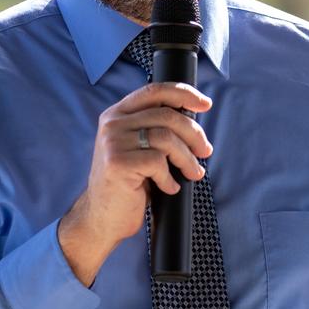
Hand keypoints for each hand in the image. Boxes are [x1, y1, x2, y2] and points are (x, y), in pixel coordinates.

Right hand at [59, 81, 212, 284]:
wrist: (102, 217)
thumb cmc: (127, 183)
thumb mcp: (138, 148)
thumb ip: (155, 128)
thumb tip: (194, 118)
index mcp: (117, 114)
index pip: (154, 91)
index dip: (183, 93)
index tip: (206, 104)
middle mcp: (112, 124)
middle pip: (167, 115)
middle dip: (194, 134)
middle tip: (205, 151)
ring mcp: (113, 143)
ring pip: (167, 139)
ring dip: (187, 159)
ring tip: (193, 173)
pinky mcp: (118, 163)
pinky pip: (158, 163)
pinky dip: (170, 178)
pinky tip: (169, 188)